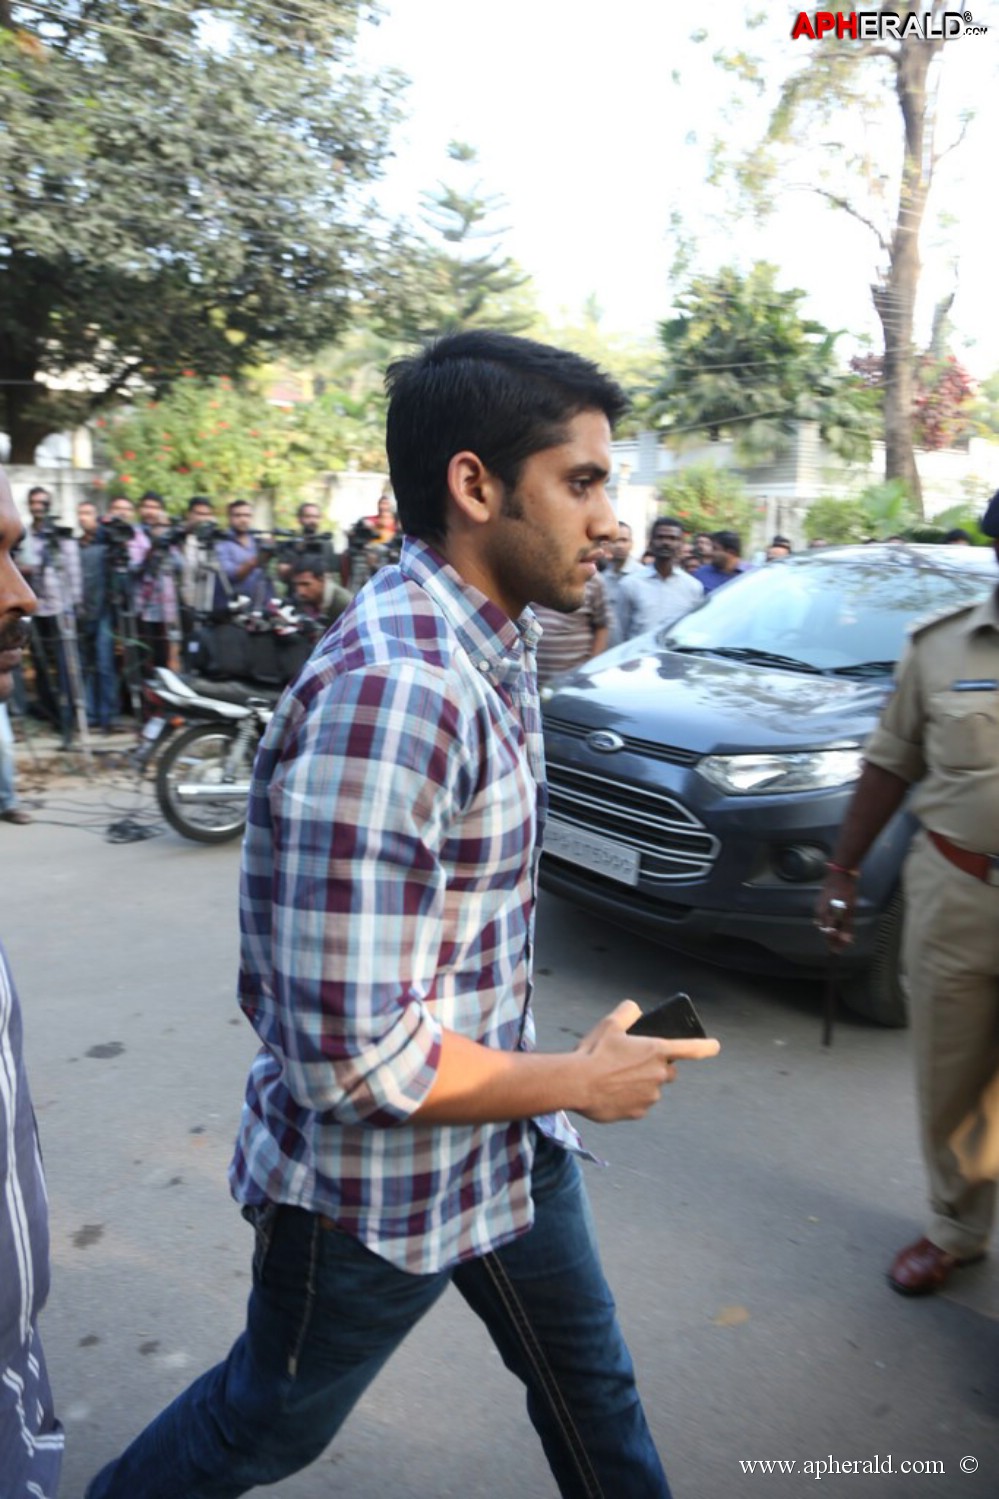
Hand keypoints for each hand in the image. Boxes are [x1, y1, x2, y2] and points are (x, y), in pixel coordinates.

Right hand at [573, 1000, 719, 1122]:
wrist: (576, 1084)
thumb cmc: (594, 1052)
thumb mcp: (610, 1024)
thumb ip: (628, 1012)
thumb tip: (635, 1009)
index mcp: (657, 1050)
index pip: (692, 1049)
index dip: (706, 1046)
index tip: (715, 1046)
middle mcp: (659, 1075)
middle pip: (668, 1071)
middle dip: (656, 1066)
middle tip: (631, 1061)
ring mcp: (650, 1096)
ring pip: (652, 1088)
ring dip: (641, 1082)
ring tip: (614, 1077)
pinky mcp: (639, 1112)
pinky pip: (640, 1103)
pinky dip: (630, 1098)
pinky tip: (611, 1091)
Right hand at [815, 872, 856, 948]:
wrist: (841, 872)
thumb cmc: (846, 890)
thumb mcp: (849, 909)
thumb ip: (847, 926)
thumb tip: (846, 941)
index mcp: (826, 916)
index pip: (829, 935)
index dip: (834, 945)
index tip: (837, 953)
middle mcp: (820, 913)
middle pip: (825, 930)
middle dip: (832, 939)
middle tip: (839, 946)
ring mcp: (820, 906)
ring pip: (823, 923)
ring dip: (830, 931)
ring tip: (837, 936)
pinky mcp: (822, 901)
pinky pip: (823, 916)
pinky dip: (829, 922)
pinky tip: (833, 922)